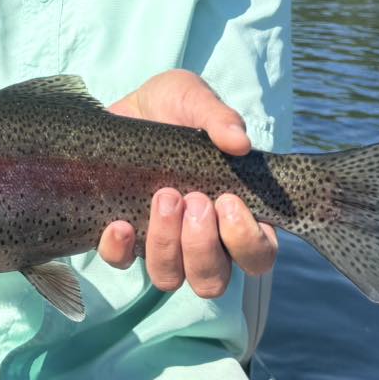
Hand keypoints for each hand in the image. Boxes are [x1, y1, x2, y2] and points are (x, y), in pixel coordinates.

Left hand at [99, 69, 277, 298]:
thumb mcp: (194, 98)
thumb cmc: (173, 106)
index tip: (228, 201)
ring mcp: (161, 242)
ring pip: (170, 278)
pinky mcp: (124, 236)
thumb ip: (219, 117)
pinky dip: (120, 249)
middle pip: (213, 280)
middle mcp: (202, 239)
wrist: (125, 105)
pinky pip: (121, 262)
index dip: (248, 242)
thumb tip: (239, 142)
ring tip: (163, 197)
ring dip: (167, 245)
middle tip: (195, 199)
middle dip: (203, 247)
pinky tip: (120, 223)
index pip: (258, 255)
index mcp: (234, 214)